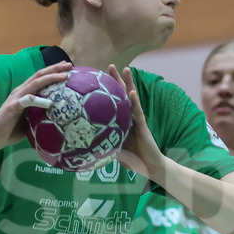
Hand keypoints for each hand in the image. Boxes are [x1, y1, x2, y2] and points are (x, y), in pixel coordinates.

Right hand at [0, 61, 71, 155]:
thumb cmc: (10, 130)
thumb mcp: (29, 120)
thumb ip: (40, 115)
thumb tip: (57, 118)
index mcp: (24, 93)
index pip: (40, 78)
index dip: (53, 71)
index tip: (68, 68)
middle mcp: (20, 91)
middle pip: (39, 75)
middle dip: (55, 68)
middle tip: (69, 65)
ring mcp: (16, 97)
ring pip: (35, 83)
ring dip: (50, 77)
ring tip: (64, 76)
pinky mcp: (12, 107)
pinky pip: (27, 100)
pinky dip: (39, 100)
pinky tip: (50, 102)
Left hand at [109, 65, 164, 180]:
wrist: (150, 167)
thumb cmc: (133, 160)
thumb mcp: (113, 151)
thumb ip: (102, 145)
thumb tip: (83, 144)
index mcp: (122, 121)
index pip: (113, 102)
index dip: (107, 90)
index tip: (98, 79)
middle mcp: (130, 117)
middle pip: (122, 95)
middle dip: (116, 80)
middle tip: (109, 66)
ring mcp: (137, 119)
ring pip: (132, 98)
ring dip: (128, 83)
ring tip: (124, 68)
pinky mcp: (143, 125)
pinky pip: (138, 112)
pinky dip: (135, 101)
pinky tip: (132, 92)